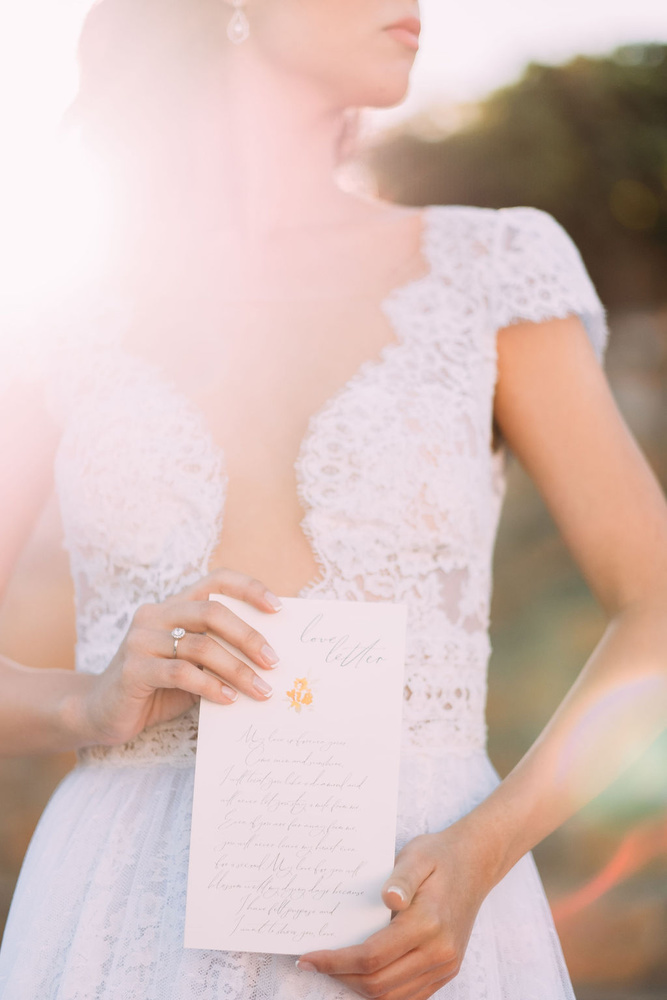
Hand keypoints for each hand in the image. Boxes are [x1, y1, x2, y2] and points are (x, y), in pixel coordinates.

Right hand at [74, 567, 282, 746]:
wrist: (101, 713)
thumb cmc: (157, 687)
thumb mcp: (192, 664)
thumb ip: (218, 653)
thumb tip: (268, 657)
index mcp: (173, 605)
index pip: (216, 580)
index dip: (249, 588)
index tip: (278, 608)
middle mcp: (156, 614)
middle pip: (212, 612)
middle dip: (249, 637)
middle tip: (274, 662)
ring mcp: (141, 640)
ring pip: (200, 645)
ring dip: (237, 670)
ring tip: (261, 690)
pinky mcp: (133, 669)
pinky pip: (181, 673)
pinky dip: (210, 687)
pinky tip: (228, 699)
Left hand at [296, 821, 495, 999]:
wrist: (476, 863)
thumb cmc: (440, 855)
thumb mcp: (417, 855)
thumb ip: (401, 877)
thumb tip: (388, 898)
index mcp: (428, 923)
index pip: (372, 957)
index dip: (336, 962)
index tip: (309, 958)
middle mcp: (439, 952)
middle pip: (379, 984)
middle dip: (341, 977)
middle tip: (315, 964)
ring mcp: (445, 965)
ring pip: (393, 996)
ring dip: (359, 988)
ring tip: (335, 969)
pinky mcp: (446, 970)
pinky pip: (409, 995)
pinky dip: (382, 991)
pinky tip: (363, 974)